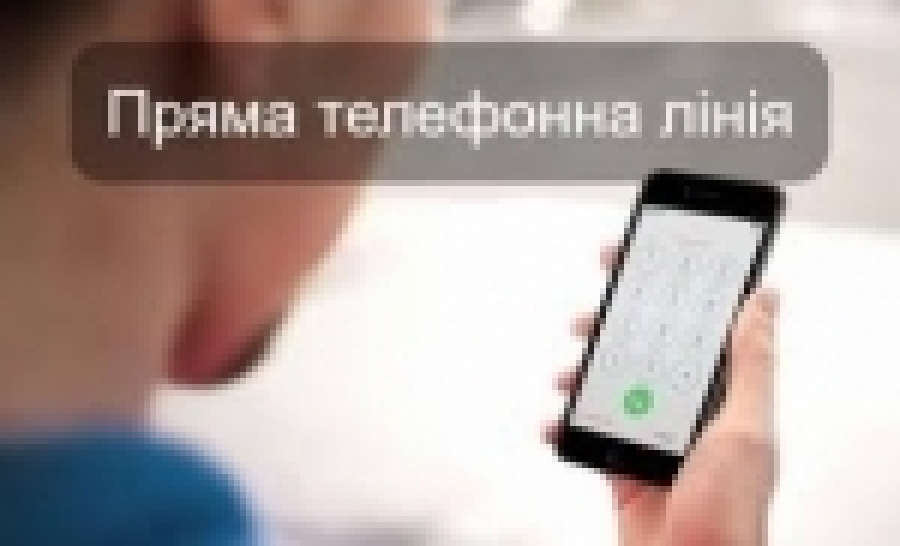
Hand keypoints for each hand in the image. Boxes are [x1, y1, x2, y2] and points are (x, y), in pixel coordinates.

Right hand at [545, 245, 779, 545]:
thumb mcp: (745, 430)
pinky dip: (566, 423)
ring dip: (583, 373)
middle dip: (614, 327)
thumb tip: (764, 302)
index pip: (696, 328)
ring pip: (611, 386)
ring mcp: (653, 436)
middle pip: (645, 351)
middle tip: (591, 312)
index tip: (643, 256)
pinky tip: (556, 419)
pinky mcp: (624, 464)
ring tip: (566, 373)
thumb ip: (751, 365)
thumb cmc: (730, 514)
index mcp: (721, 396)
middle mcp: (687, 411)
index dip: (671, 289)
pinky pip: (589, 431)